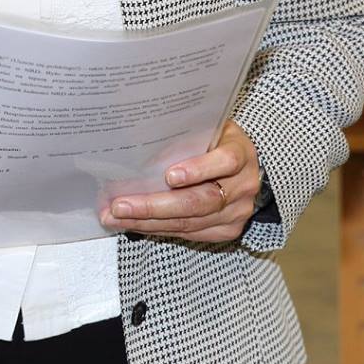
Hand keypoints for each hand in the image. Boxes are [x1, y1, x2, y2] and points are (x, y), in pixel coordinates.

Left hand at [100, 124, 261, 244]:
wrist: (246, 169)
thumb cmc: (217, 143)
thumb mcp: (209, 129)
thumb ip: (186, 134)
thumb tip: (140, 140)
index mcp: (241, 153)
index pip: (225, 161)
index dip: (198, 169)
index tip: (169, 176)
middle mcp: (243, 185)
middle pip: (200, 201)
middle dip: (155, 206)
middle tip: (121, 205)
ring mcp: (236, 212)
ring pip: (189, 222)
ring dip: (148, 221)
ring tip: (116, 217)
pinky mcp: (227, 230)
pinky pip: (188, 233)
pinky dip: (157, 228)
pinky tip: (134, 224)